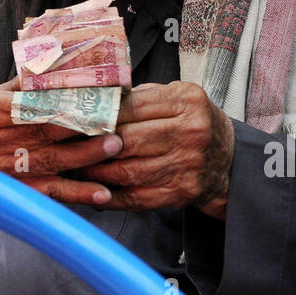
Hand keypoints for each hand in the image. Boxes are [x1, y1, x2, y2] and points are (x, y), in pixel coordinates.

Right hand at [0, 75, 123, 221]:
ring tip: (113, 146)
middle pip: (37, 133)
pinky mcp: (13, 192)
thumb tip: (54, 67)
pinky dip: (77, 194)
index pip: (17, 105)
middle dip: (76, 126)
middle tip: (110, 118)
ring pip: (48, 163)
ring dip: (84, 157)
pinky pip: (49, 194)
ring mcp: (0, 171)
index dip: (50, 101)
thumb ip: (16, 86)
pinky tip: (101, 193)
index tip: (82, 94)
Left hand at [74, 81, 234, 217]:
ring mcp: (187, 165)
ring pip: (128, 171)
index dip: (102, 114)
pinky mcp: (181, 192)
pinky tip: (93, 190)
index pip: (134, 107)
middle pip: (128, 140)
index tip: (76, 117)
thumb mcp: (178, 98)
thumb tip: (97, 99)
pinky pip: (136, 197)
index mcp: (187, 102)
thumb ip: (142, 97)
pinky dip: (110, 196)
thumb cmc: (193, 123)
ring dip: (95, 172)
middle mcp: (191, 132)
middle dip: (93, 144)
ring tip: (72, 167)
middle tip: (66, 145)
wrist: (228, 160)